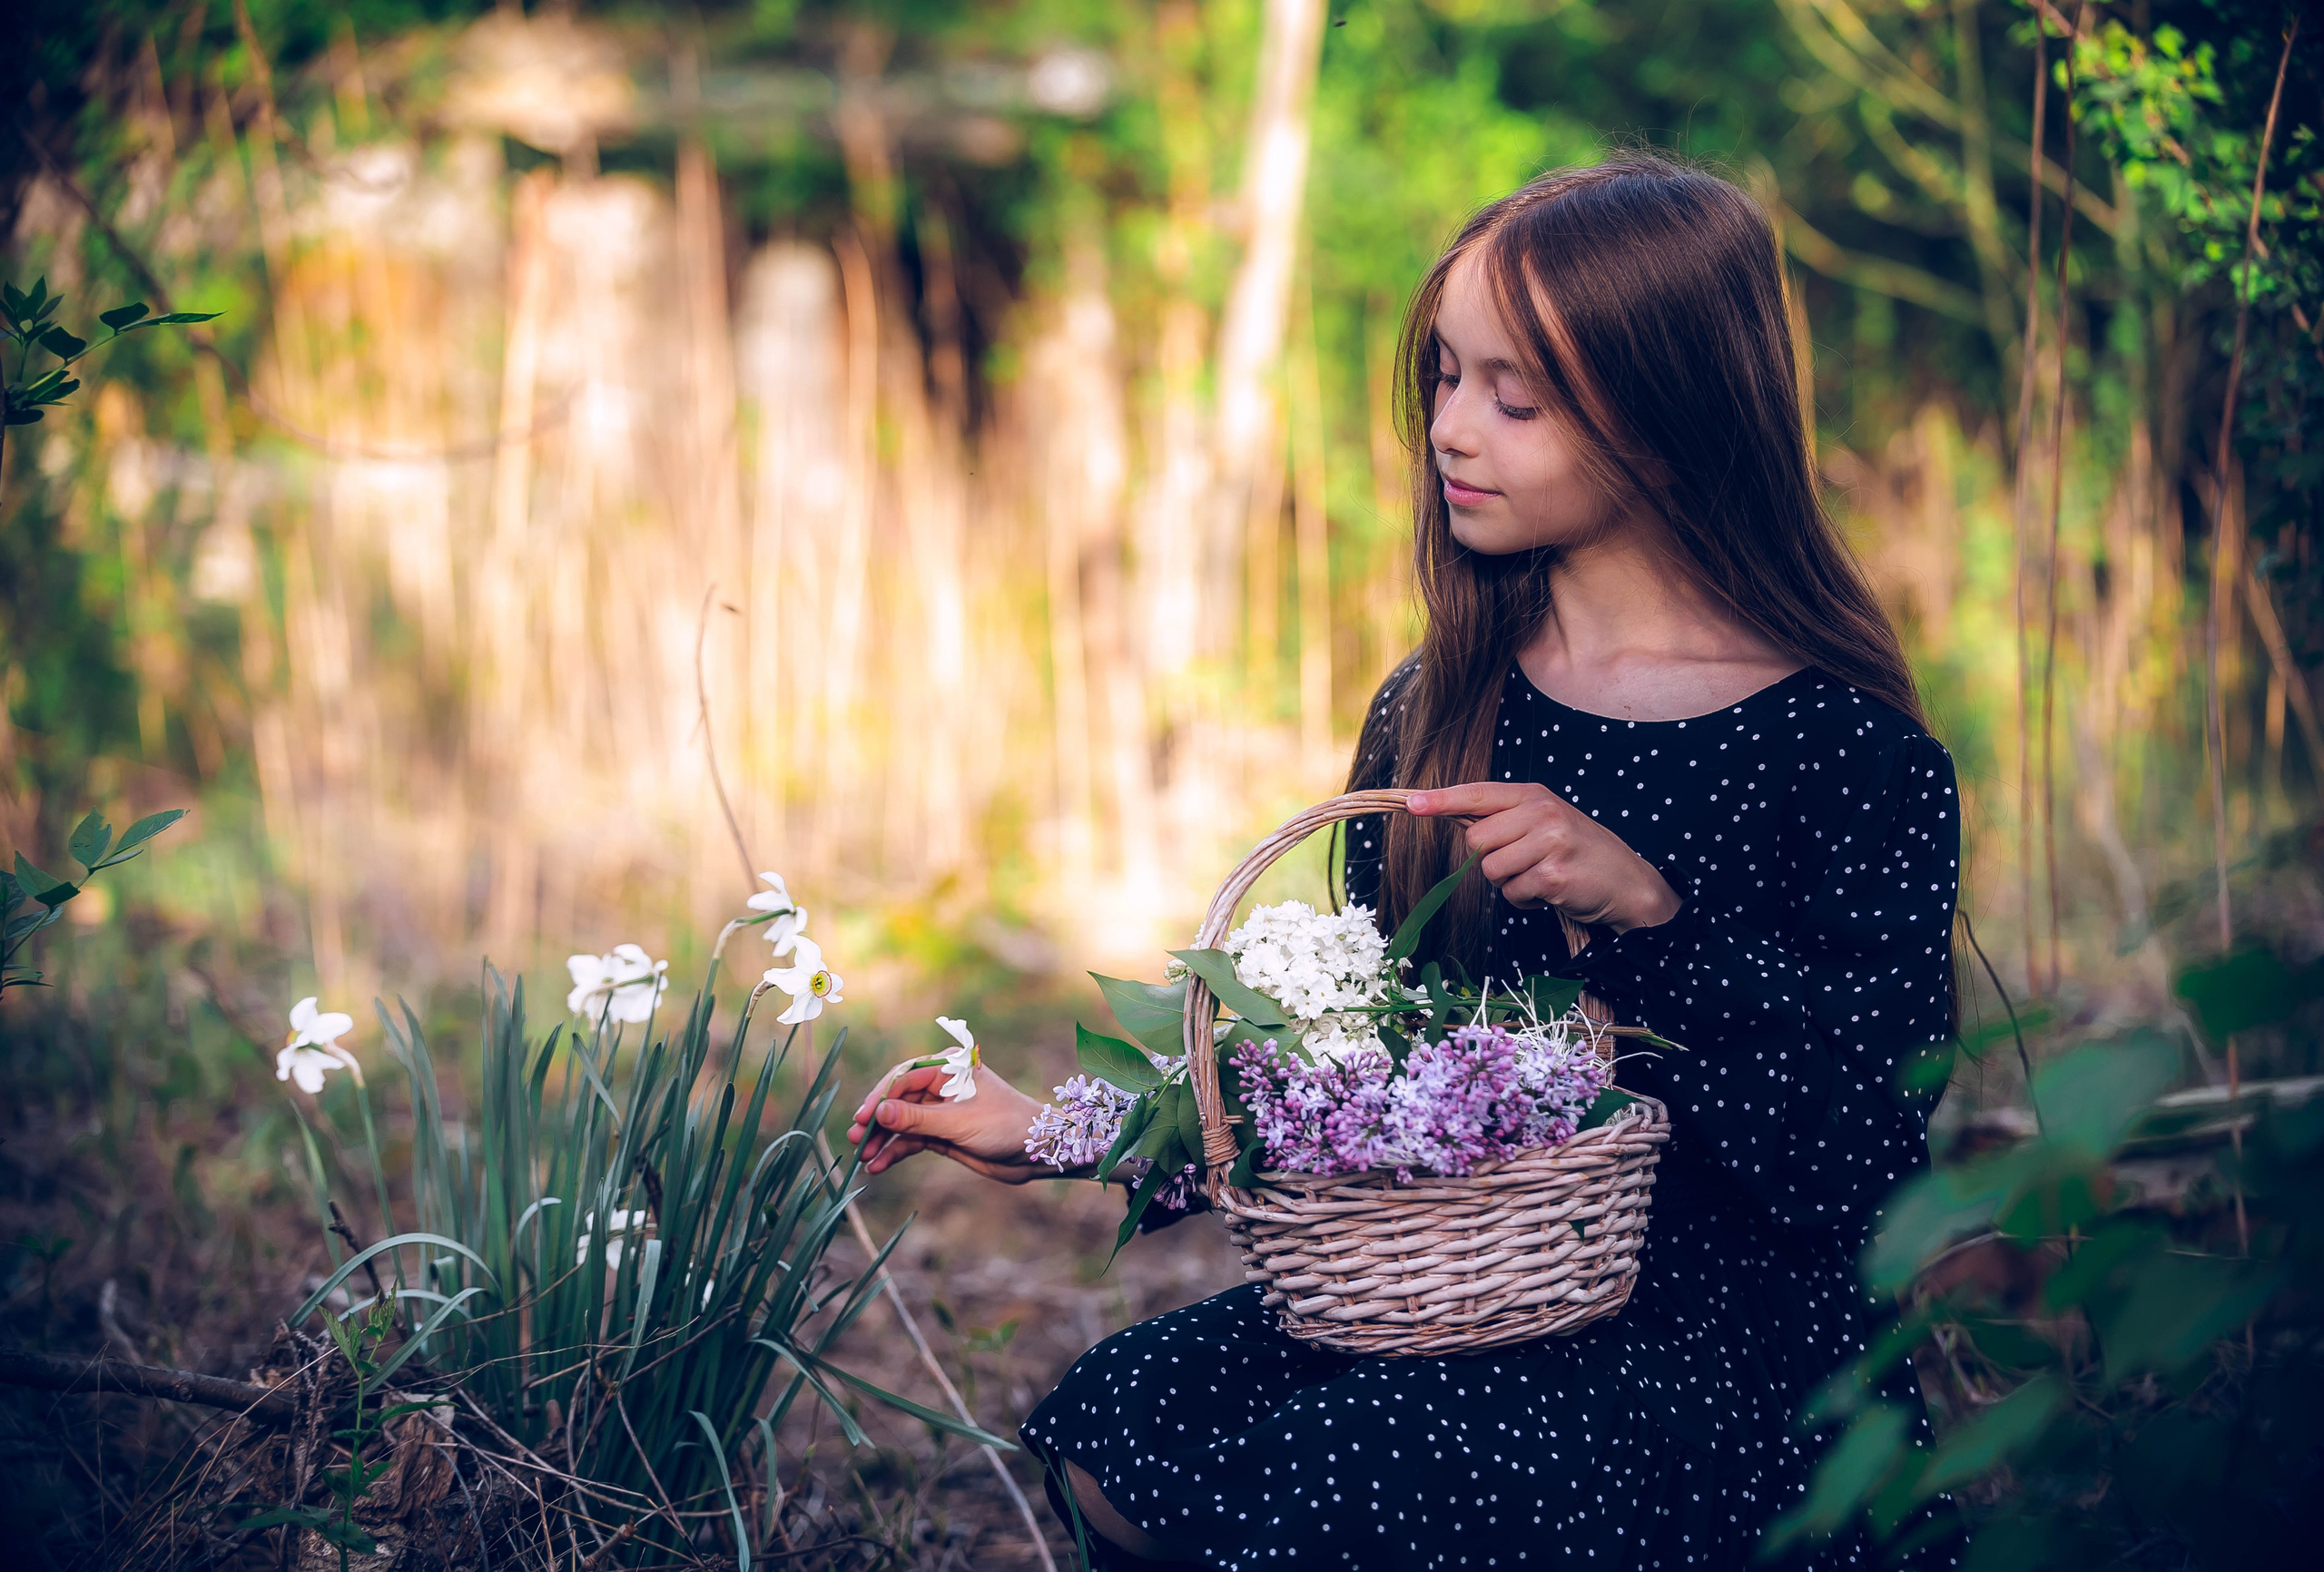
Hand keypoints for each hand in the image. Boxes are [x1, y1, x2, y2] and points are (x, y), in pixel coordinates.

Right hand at [845, 1061, 1052, 1183]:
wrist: (1037, 1151)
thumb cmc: (1005, 1125)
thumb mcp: (958, 1122)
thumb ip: (917, 1118)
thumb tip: (879, 1112)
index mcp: (949, 1069)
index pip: (904, 1077)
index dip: (881, 1097)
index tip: (864, 1118)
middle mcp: (942, 1087)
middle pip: (899, 1100)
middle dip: (877, 1120)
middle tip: (856, 1139)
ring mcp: (941, 1111)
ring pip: (902, 1123)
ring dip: (883, 1139)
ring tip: (863, 1157)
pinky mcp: (943, 1133)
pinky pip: (912, 1140)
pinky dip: (896, 1152)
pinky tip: (879, 1166)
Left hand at [1407, 781, 1680, 932]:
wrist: (1628, 882)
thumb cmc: (1578, 853)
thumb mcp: (1545, 822)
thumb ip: (1506, 819)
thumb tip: (1454, 821)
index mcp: (1534, 794)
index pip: (1478, 793)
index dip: (1441, 800)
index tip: (1411, 804)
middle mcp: (1541, 812)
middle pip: (1475, 840)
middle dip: (1489, 859)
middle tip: (1523, 862)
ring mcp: (1549, 842)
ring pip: (1490, 870)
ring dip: (1508, 883)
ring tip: (1540, 876)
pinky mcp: (1553, 875)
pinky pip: (1512, 893)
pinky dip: (1525, 900)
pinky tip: (1551, 891)